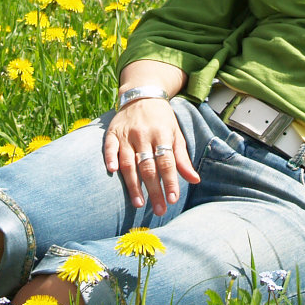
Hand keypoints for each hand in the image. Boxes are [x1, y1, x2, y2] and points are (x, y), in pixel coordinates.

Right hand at [103, 97, 200, 215]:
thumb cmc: (162, 119)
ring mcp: (127, 134)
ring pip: (129, 162)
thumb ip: (183, 158)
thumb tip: (195, 180)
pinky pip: (110, 147)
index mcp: (162, 134)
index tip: (173, 199)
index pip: (167, 162)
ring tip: (138, 203)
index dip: (170, 181)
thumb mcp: (176, 134)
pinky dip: (110, 158)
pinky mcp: (113, 132)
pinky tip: (112, 171)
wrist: (142, 94)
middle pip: (148, 167)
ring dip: (133, 184)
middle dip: (154, 190)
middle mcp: (144, 135)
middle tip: (159, 210)